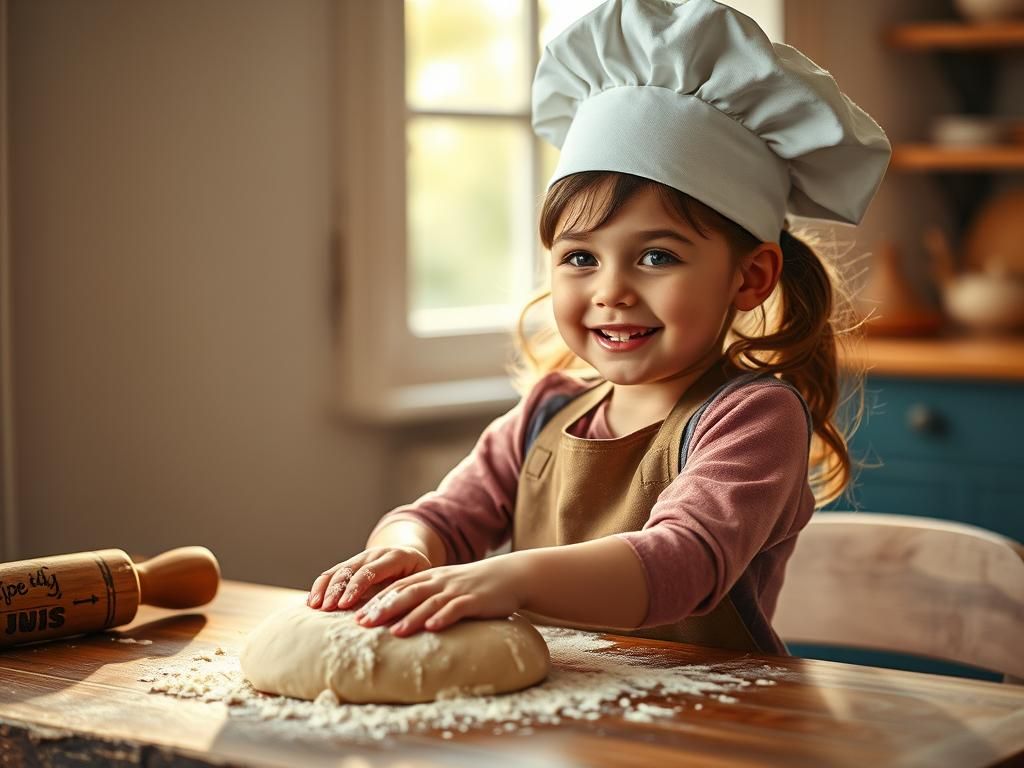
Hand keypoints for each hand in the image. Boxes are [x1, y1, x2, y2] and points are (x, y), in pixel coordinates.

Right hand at [307, 546, 431, 611]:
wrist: (412, 557)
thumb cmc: (419, 576)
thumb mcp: (421, 581)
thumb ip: (410, 593)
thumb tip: (402, 616)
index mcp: (396, 557)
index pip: (371, 571)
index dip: (356, 587)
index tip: (344, 605)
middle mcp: (375, 554)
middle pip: (351, 569)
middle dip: (337, 589)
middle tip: (327, 608)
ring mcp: (361, 558)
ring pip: (338, 570)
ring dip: (325, 588)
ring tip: (315, 606)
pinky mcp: (351, 565)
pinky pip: (332, 573)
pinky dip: (320, 586)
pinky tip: (312, 601)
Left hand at [353, 555, 527, 636]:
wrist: (508, 576)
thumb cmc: (473, 586)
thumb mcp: (444, 587)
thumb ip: (423, 597)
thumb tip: (395, 618)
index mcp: (429, 578)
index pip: (396, 587)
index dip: (375, 601)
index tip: (355, 616)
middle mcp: (439, 582)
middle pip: (406, 593)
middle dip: (383, 608)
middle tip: (362, 624)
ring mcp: (457, 590)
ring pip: (429, 602)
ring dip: (410, 616)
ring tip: (393, 631)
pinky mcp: (475, 600)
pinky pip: (457, 608)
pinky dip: (443, 617)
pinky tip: (433, 627)